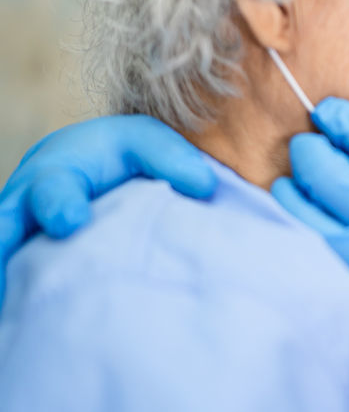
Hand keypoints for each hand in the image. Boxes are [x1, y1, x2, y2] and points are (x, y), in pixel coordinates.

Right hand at [0, 114, 216, 302]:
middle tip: (13, 278)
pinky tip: (26, 327)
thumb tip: (206, 188)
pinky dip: (17, 300)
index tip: (71, 222)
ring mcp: (19, 239)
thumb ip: (172, 159)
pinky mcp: (24, 264)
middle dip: (7, 245)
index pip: (51, 188)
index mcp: (56, 174)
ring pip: (4, 256)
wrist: (93, 164)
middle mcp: (25, 208)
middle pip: (5, 228)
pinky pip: (15, 283)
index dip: (58, 204)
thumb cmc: (121, 154)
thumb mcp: (146, 143)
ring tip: (13, 307)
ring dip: (8, 281)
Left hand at [272, 98, 348, 411]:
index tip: (329, 112)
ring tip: (296, 181)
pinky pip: (298, 245)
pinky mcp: (342, 288)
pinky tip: (298, 217)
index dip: (339, 116)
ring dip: (291, 185)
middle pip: (321, 164)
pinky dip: (292, 224)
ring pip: (296, 205)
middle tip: (309, 144)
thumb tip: (347, 139)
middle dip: (309, 147)